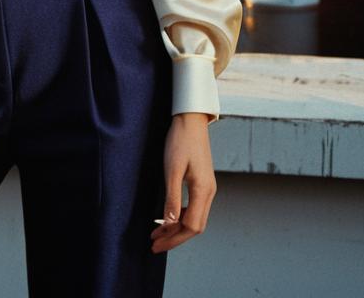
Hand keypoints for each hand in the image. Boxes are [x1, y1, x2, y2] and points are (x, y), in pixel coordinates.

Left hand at [149, 112, 216, 253]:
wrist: (190, 120)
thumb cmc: (180, 141)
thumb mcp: (172, 169)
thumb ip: (172, 197)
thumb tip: (170, 223)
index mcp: (203, 190)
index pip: (191, 226)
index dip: (173, 238)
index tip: (156, 244)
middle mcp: (208, 192)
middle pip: (195, 226)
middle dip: (175, 238)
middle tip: (155, 244)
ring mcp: (207, 187)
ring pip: (195, 218)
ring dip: (177, 228)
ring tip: (158, 233)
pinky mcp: (202, 182)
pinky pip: (194, 207)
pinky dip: (181, 216)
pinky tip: (169, 217)